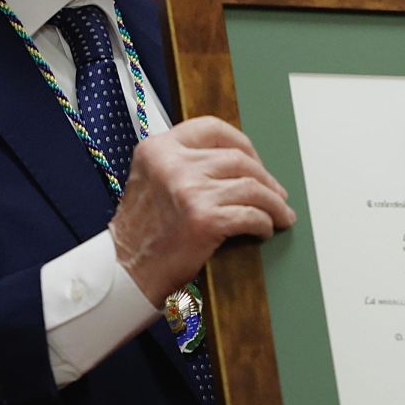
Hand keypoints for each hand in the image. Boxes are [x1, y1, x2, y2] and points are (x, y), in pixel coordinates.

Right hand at [108, 116, 296, 305]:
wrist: (124, 275)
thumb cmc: (141, 234)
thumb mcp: (152, 181)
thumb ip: (182, 164)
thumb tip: (233, 162)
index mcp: (159, 150)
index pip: (212, 128)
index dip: (242, 143)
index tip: (255, 160)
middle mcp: (173, 164)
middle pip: (239, 159)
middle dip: (265, 178)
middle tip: (277, 193)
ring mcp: (189, 191)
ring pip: (251, 186)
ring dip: (273, 202)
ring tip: (280, 214)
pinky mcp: (205, 220)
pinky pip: (251, 214)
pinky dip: (265, 223)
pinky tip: (265, 229)